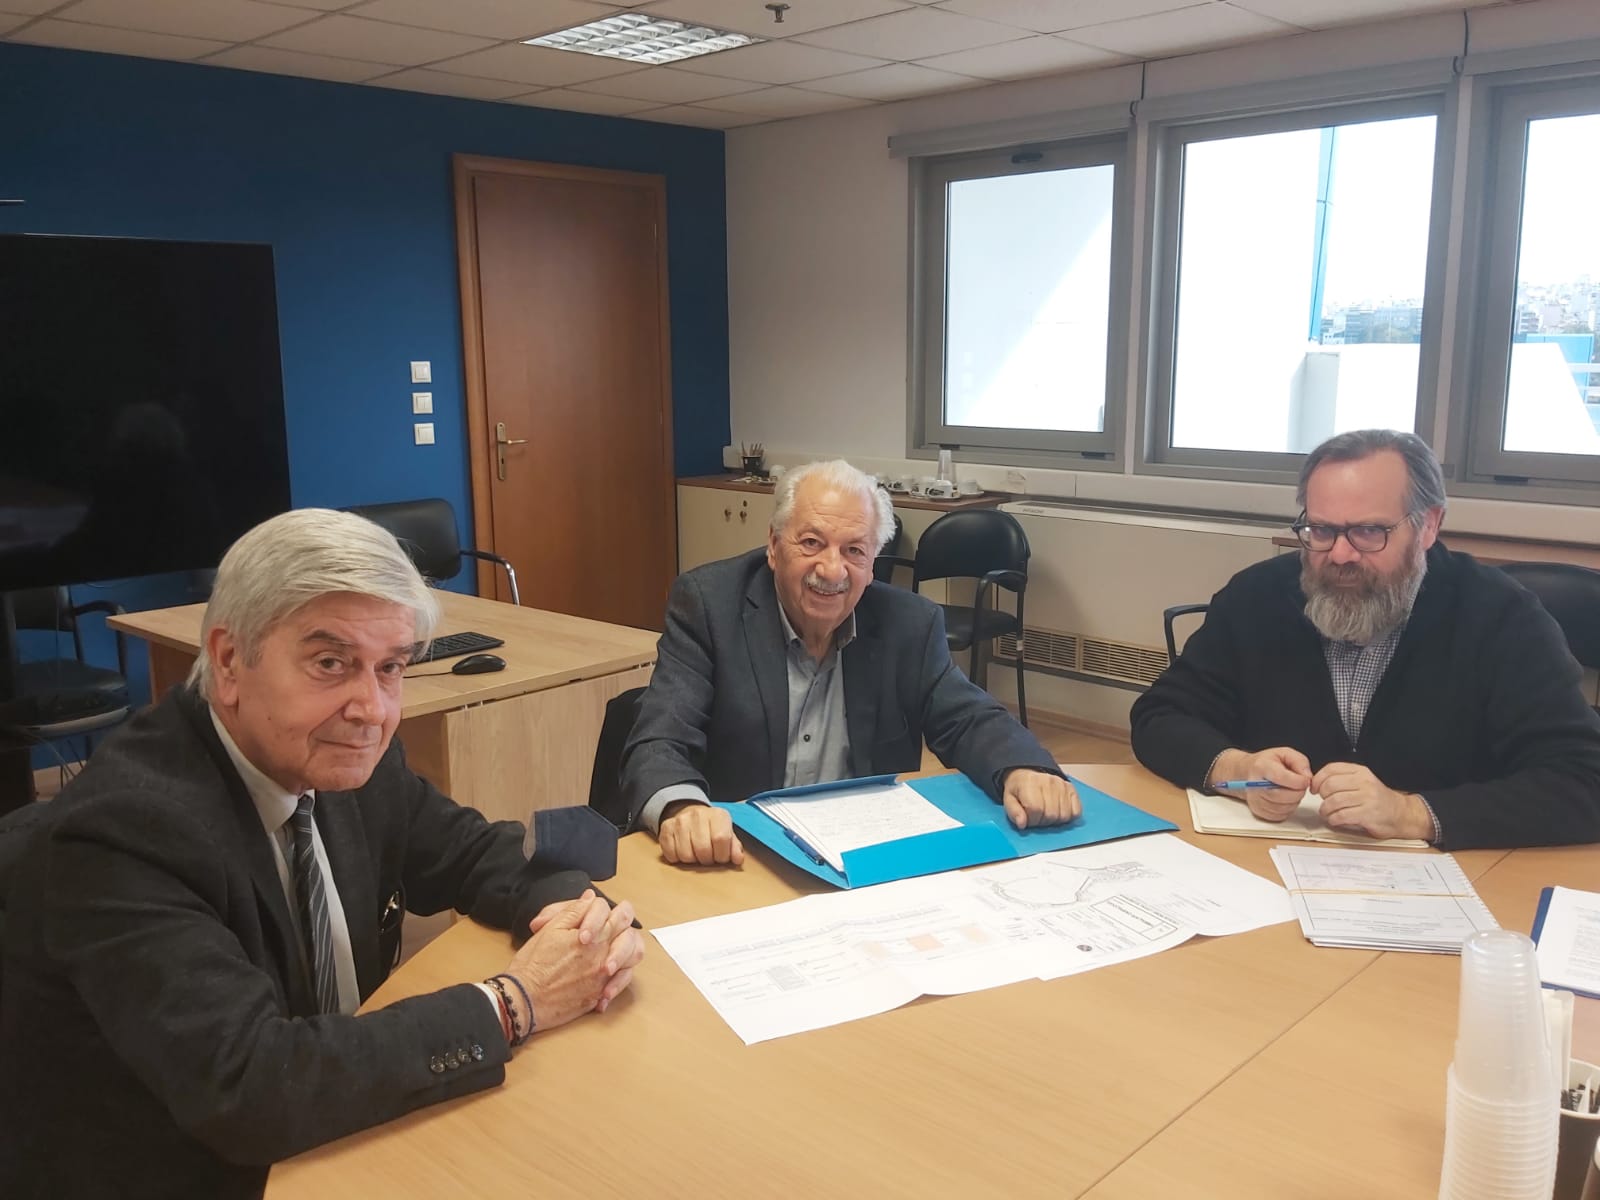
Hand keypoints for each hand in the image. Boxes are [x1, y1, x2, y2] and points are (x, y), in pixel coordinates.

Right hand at [524, 893, 644, 1012]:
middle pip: (631, 937)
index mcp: (596, 938)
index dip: (612, 912)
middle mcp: (605, 958)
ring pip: (631, 961)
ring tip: (612, 949)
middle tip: (611, 928)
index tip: (599, 915)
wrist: (524, 999)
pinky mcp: (597, 996)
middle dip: (624, 929)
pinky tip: (603, 976)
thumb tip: (590, 898)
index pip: (620, 916)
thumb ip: (575, 911)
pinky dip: (616, 979)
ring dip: (625, 953)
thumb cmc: (533, 965)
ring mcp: (603, 979)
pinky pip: (619, 985)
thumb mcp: (551, 929)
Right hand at [659, 801, 743, 866]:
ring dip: (692, 860)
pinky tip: (682, 851)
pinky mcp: (666, 828)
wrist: (689, 813)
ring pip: (686, 855)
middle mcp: (698, 815)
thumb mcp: (727, 834)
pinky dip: (677, 858)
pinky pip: (671, 854)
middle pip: (703, 849)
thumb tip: (737, 859)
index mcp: (718, 815)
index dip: (722, 855)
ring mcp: (680, 821)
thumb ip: (734, 847)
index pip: (721, 839)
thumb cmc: (711, 829)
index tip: (720, 857)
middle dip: (707, 860)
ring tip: (695, 853)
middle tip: (707, 857)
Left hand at [1001, 769, 1079, 829]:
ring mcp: (1061, 785)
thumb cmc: (1019, 789)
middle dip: (1043, 822)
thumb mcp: (1008, 800)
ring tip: (1046, 814)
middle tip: (1037, 817)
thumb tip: (1022, 824)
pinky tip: (1058, 812)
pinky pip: (1076, 811)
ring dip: (1055, 821)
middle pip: (1051, 814)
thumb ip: (1013, 812)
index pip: (1036, 809)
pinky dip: (1068, 816)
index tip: (1028, 819)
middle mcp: (1048, 782)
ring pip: (1064, 815)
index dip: (1032, 820)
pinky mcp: (1071, 789)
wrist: (1028, 774)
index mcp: (1029, 783)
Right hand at [1209, 747, 1310, 821]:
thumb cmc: (1267, 763)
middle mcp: (1255, 785)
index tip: (1304, 779)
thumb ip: (1300, 762)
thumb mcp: (1284, 753)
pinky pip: (1281, 815)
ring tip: (1289, 790)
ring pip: (1285, 808)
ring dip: (1294, 801)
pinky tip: (1284, 798)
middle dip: (1298, 792)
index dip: (1300, 781)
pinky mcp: (1259, 811)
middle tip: (1298, 785)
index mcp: (1261, 767)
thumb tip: (1307, 777)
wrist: (1247, 773)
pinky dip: (1287, 808)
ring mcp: (1255, 800)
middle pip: (1284, 796)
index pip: (1284, 778)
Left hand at [1313, 762, 1433, 840]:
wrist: (1401, 814)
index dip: (1318, 779)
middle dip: (1322, 796)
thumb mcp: (1362, 781)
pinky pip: (1341, 815)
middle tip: (1324, 802)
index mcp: (1361, 771)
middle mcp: (1364, 782)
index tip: (1314, 788)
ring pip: (1334, 801)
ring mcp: (1367, 798)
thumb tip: (1315, 783)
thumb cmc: (1377, 799)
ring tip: (1327, 813)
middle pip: (1330, 785)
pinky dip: (1333, 819)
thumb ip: (1342, 779)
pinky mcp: (1368, 814)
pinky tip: (1335, 820)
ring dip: (1325, 810)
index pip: (1331, 769)